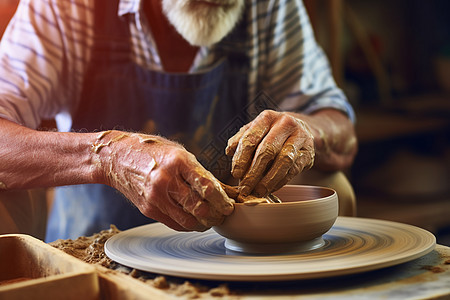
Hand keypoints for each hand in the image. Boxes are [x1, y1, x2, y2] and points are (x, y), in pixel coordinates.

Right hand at [93, 131, 233, 230]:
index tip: (228, 206)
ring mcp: (155, 196)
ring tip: (210, 221)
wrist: (117, 157)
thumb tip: (221, 191)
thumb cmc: (153, 152)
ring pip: (188, 220)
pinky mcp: (148, 208)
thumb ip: (198, 171)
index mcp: (178, 161)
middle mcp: (166, 179)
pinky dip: (187, 225)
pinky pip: (174, 223)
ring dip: (203, 224)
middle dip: (215, 215)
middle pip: (199, 207)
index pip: (207, 187)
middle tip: (222, 216)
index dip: (222, 201)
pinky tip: (194, 221)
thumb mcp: (178, 153)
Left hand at [225, 110, 314, 196]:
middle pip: (267, 150)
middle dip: (254, 172)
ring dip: (269, 180)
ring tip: (258, 191)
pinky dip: (280, 181)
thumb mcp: (256, 130)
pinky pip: (294, 169)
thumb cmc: (273, 132)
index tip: (236, 174)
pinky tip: (270, 188)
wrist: (303, 129)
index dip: (241, 158)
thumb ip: (241, 140)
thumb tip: (229, 151)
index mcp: (267, 117)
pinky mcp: (309, 152)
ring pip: (283, 161)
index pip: (251, 138)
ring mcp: (300, 137)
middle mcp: (285, 124)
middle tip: (245, 187)